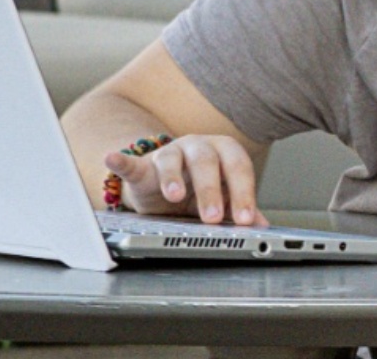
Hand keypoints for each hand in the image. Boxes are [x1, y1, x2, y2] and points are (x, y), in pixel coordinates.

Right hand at [104, 134, 268, 225]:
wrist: (164, 185)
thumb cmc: (198, 190)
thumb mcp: (222, 199)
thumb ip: (240, 208)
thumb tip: (264, 227)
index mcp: (223, 153)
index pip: (237, 167)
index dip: (243, 193)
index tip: (246, 219)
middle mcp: (197, 148)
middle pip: (206, 162)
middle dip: (210, 190)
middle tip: (213, 217)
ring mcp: (167, 154)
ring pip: (170, 160)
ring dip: (172, 178)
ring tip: (174, 196)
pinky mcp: (140, 166)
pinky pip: (129, 162)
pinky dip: (120, 160)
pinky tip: (112, 158)